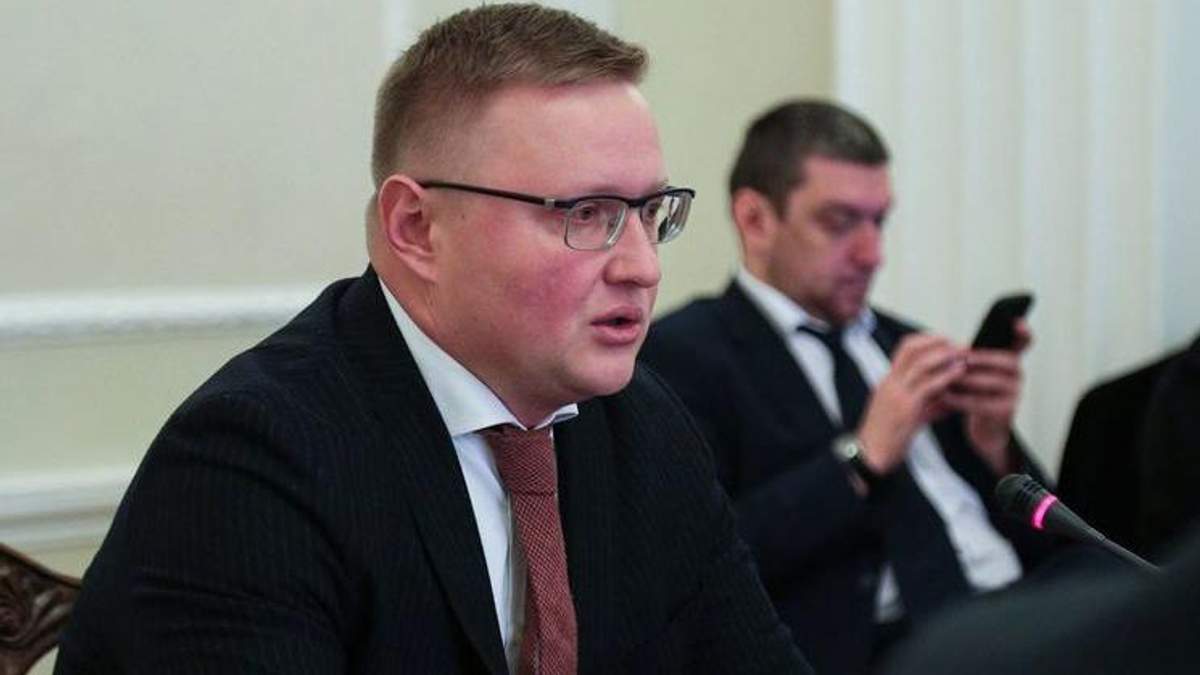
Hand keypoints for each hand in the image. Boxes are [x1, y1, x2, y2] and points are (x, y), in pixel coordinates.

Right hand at [857, 333, 967, 474]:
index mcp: (888, 382)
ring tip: (963, 355)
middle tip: (959, 345)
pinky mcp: (906, 409)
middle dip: (937, 343)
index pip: (904, 349)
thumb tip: (947, 403)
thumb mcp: (905, 416)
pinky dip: (946, 375)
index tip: (945, 341)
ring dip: (945, 356)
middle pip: (912, 350)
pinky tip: (960, 373)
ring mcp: (897, 395)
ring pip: (921, 364)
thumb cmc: (885, 438)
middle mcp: (890, 383)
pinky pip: (928, 386)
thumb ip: (926, 406)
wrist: (870, 457)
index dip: (926, 340)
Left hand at [945, 319, 1031, 474]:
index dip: (1023, 332)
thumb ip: (971, 358)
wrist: (985, 429)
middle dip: (979, 358)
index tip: (1017, 322)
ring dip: (965, 379)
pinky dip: (960, 398)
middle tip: (959, 356)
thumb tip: (952, 348)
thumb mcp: (976, 373)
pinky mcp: (1006, 412)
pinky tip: (944, 395)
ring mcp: (1015, 394)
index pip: (1024, 342)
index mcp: (1011, 360)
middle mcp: (1018, 375)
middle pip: (1003, 361)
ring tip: (946, 376)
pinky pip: (980, 402)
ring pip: (990, 382)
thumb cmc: (977, 394)